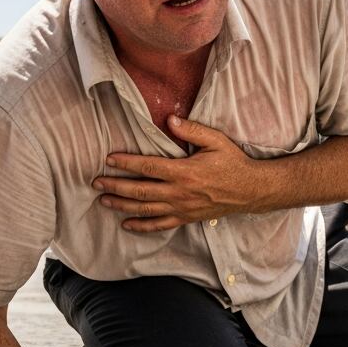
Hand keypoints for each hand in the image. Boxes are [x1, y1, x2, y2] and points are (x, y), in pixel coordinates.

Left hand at [93, 116, 265, 232]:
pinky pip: (160, 225)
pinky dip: (142, 226)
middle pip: (140, 191)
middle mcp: (179, 193)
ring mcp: (181, 208)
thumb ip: (192, 130)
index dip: (126, 163)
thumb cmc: (233, 163)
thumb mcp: (216, 141)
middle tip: (96, 182)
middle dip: (116, 186)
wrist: (251, 190)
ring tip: (103, 200)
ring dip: (122, 205)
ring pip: (145, 209)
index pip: (148, 167)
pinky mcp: (186, 218)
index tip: (109, 159)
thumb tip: (169, 120)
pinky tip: (126, 224)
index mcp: (184, 172)